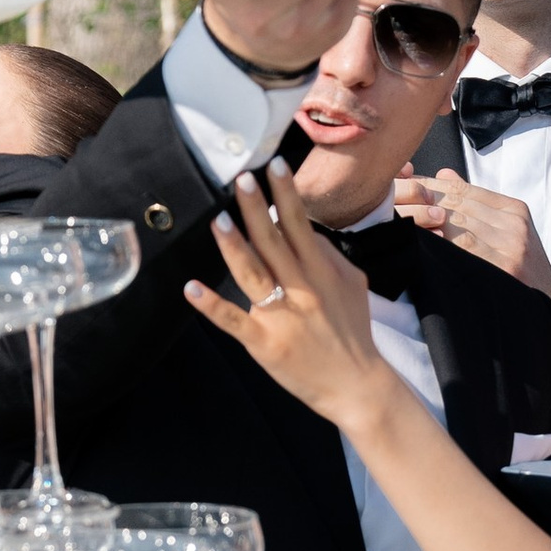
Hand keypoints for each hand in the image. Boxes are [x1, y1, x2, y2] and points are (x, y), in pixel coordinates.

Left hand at [183, 159, 390, 435]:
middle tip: (239, 178)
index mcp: (322, 272)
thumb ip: (330, 255)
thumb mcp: (353, 284)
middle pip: (273, 242)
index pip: (301, 225)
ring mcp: (281, 316)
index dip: (285, 193)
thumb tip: (306, 229)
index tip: (273, 165)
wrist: (358, 385)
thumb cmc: (352, 330)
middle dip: (255, 208)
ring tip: (217, 219)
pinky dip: (212, 306)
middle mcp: (302, 289)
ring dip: (234, 246)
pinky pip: (234, 321)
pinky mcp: (264, 343)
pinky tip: (192, 288)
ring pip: (253, 274)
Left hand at [395, 166, 550, 306]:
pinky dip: (439, 246)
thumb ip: (476, 203)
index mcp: (514, 210)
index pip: (462, 190)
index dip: (428, 186)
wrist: (549, 305)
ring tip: (396, 220)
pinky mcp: (505, 268)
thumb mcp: (507, 229)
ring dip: (424, 223)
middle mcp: (514, 225)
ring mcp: (511, 246)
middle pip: (456, 206)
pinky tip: (417, 244)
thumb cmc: (521, 267)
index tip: (402, 184)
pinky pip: (463, 251)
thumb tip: (443, 175)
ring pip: (456, 226)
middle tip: (390, 200)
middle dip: (420, 203)